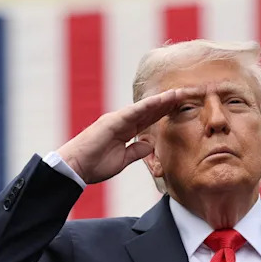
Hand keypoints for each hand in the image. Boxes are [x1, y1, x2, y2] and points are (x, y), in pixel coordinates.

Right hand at [56, 87, 193, 183]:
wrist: (75, 167)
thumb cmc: (93, 164)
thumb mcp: (122, 159)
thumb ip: (136, 151)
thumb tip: (149, 144)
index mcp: (125, 130)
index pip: (149, 119)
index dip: (164, 112)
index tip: (180, 106)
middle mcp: (122, 121)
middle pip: (149, 110)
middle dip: (167, 103)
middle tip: (185, 94)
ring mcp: (117, 120)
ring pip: (144, 108)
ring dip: (161, 101)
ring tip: (177, 93)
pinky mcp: (112, 122)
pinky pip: (134, 112)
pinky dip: (147, 106)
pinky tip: (160, 101)